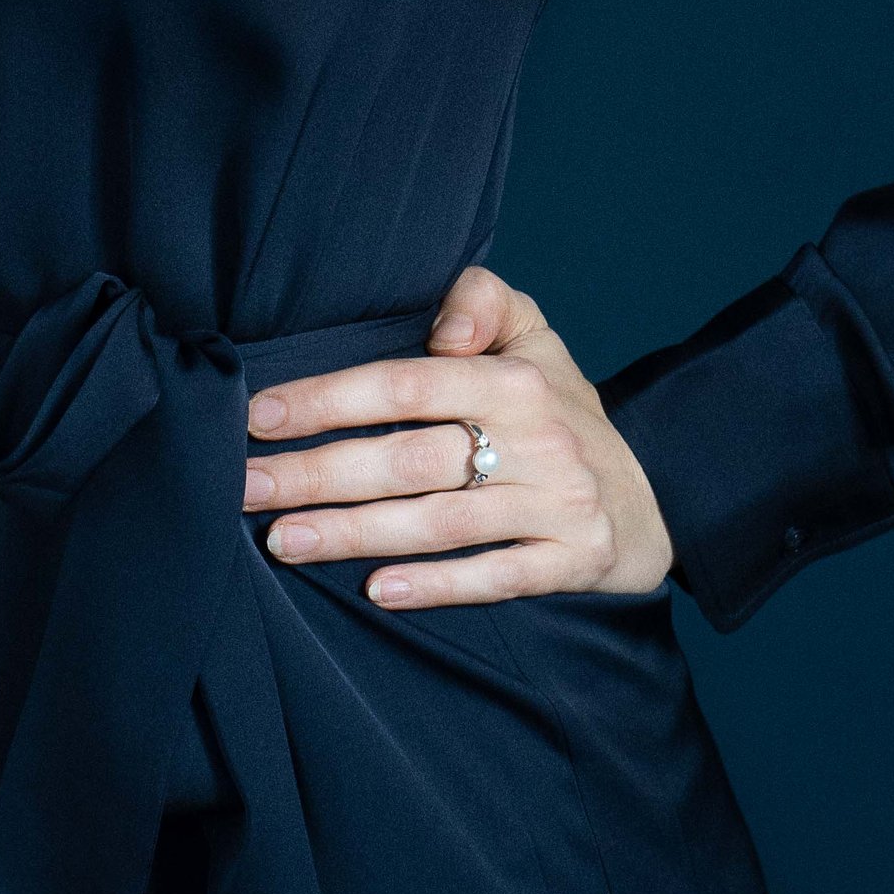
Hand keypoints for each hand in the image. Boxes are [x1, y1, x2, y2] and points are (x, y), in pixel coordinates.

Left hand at [240, 263, 675, 610]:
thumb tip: (443, 325)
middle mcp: (540, 441)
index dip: (329, 400)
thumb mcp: (533, 338)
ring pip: (438, 522)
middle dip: (317, 475)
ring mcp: (557, 505)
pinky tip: (376, 592)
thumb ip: (484, 301)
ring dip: (354, 534)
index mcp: (517, 380)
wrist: (649, 498)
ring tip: (281, 541)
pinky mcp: (571, 562)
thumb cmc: (558, 410)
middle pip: (408, 460)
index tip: (258, 417)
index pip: (407, 385)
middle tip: (244, 488)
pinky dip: (436, 586)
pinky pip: (494, 577)